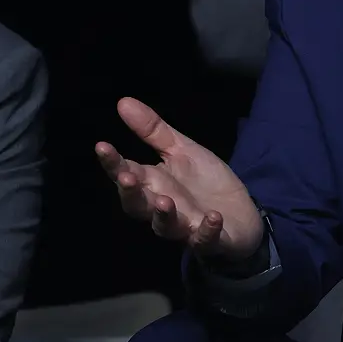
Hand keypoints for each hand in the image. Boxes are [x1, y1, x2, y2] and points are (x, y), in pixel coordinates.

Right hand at [95, 97, 263, 259]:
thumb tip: (123, 101)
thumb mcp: (182, 151)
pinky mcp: (212, 240)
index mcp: (154, 184)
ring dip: (164, 215)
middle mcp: (164, 208)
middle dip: (131, 193)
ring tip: (165, 201)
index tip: (102, 146)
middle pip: (138, 206)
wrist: (240, 214)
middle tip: (127, 177)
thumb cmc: (204, 183)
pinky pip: (206, 239)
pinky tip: (213, 217)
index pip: (126, 174)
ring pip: (166, 227)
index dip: (113, 163)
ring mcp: (186, 227)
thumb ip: (154, 131)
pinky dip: (208, 230)